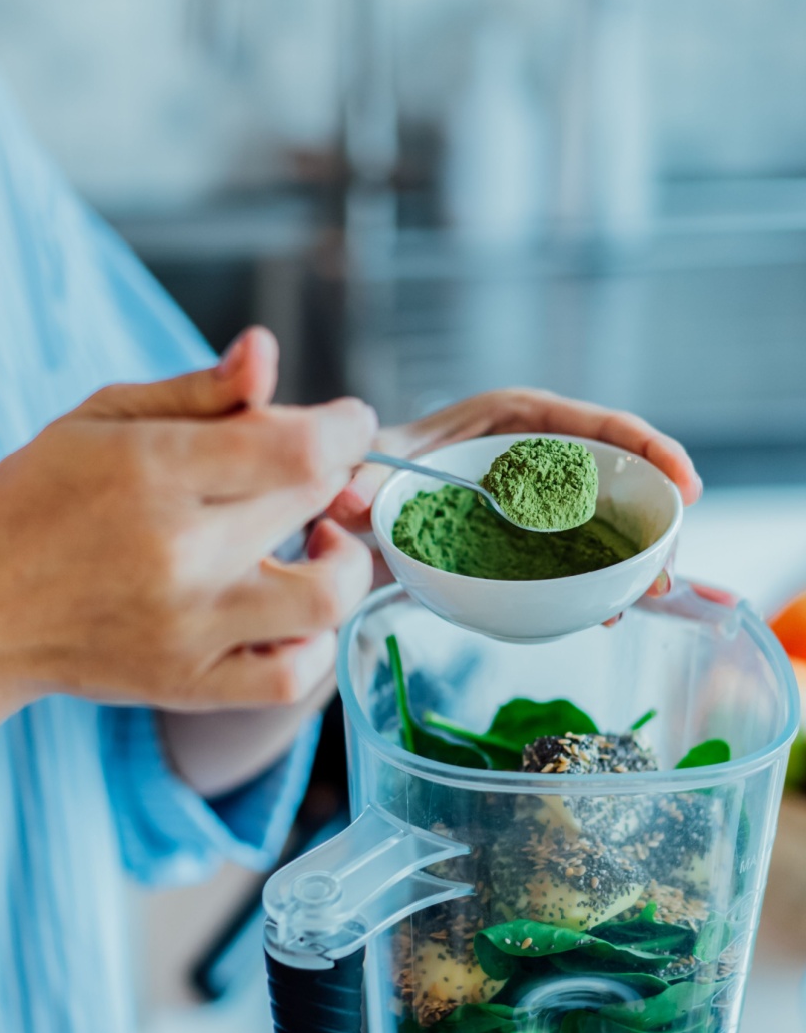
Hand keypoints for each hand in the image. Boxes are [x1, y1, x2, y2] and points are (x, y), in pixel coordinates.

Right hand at [0, 329, 376, 730]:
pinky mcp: (189, 684)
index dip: (346, 426)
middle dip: (332, 473)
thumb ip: (197, 389)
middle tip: (302, 468)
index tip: (344, 420)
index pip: (300, 446)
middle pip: (315, 502)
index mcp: (154, 472)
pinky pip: (292, 678)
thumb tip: (266, 349)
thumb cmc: (35, 501)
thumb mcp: (100, 419)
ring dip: (343, 559)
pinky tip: (290, 607)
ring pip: (326, 598)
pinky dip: (314, 641)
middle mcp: (179, 554)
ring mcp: (188, 628)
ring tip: (316, 539)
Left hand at [325, 387, 701, 598]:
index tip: (684, 483)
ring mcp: (536, 500)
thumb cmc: (370, 469)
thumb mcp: (366, 468)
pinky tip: (605, 614)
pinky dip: (595, 581)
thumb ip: (359, 481)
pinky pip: (575, 555)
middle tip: (665, 569)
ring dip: (632, 556)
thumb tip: (347, 499)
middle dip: (653, 514)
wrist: (355, 510)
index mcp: (509, 419)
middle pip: (612, 474)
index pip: (590, 424)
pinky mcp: (530, 539)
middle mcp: (532, 455)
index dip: (646, 447)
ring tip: (645, 596)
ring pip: (602, 518)